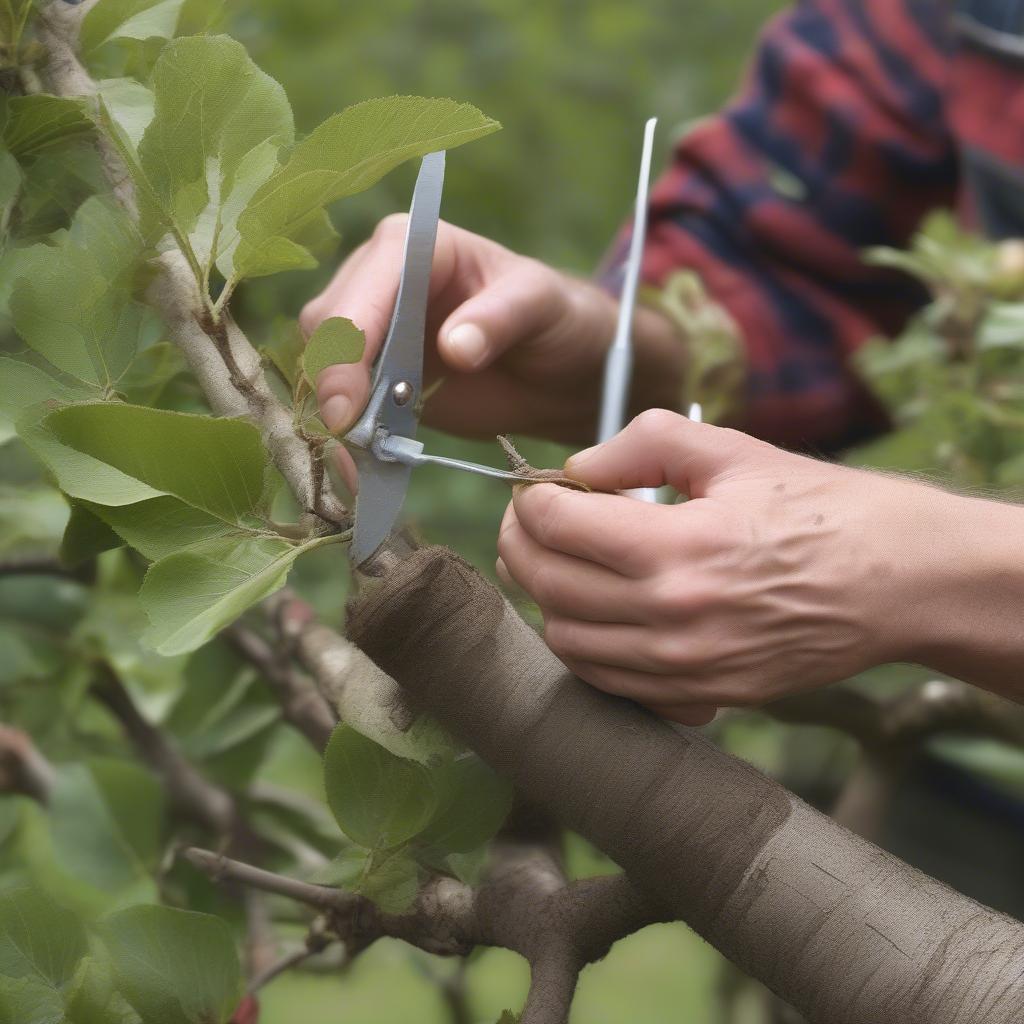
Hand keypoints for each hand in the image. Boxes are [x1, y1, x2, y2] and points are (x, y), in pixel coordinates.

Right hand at [302, 218, 684, 452]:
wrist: (558, 370)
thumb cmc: (553, 317)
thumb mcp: (540, 305)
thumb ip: (500, 317)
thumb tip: (453, 347)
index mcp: (412, 245)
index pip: (362, 290)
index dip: (347, 345)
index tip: (349, 404)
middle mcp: (378, 280)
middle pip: (325, 329)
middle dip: (332, 384)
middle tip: (351, 439)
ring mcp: (372, 331)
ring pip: (323, 367)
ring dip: (335, 417)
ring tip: (359, 465)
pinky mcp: (374, 377)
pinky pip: (344, 403)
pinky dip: (350, 438)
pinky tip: (364, 469)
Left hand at [496, 409, 957, 725]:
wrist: (896, 581)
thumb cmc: (820, 507)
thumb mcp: (732, 452)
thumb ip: (643, 444)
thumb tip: (578, 467)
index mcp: (677, 546)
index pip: (556, 525)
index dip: (531, 501)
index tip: (534, 489)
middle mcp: (672, 616)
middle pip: (547, 585)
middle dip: (519, 546)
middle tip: (527, 523)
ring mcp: (685, 667)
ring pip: (568, 641)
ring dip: (546, 598)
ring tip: (558, 564)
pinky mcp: (702, 696)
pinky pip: (609, 683)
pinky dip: (585, 646)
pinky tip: (596, 612)